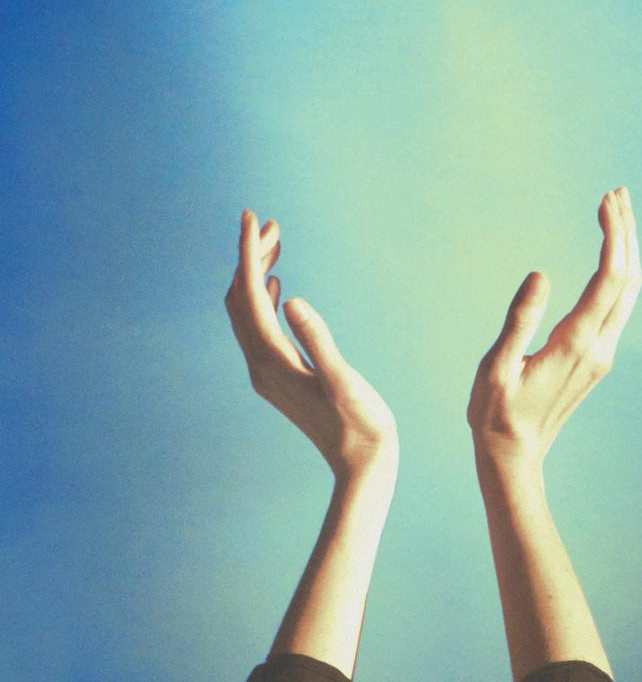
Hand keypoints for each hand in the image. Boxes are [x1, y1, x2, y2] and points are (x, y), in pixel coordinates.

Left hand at [224, 210, 397, 477]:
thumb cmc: (361, 426)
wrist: (360, 465)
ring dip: (254, 276)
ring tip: (274, 244)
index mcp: (273, 361)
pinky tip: (275, 286)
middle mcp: (260, 365)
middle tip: (270, 224)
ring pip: (246, 313)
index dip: (248, 253)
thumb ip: (317, 341)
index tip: (252, 217)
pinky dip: (261, 300)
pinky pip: (258, 329)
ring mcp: (267, 373)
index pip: (249, 295)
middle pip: (240, 300)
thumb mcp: (344, 381)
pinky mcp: (278, 377)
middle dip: (249, 257)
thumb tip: (289, 300)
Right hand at [467, 187, 641, 465]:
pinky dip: (619, 275)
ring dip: (628, 252)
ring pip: (629, 293)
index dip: (612, 235)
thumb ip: (519, 320)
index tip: (605, 200)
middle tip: (618, 193)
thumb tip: (541, 275)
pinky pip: (619, 307)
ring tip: (616, 216)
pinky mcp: (595, 359)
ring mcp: (601, 354)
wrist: (514, 455)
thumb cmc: (495, 413)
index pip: (608, 277)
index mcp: (575, 343)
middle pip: (629, 279)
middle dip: (628, 233)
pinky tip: (610, 260)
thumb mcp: (495, 367)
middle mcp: (598, 346)